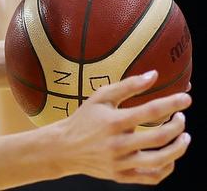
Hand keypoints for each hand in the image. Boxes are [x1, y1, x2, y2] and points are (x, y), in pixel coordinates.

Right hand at [56, 71, 190, 184]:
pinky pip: (153, 177)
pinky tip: (170, 157)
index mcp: (114, 122)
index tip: (186, 99)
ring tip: (184, 137)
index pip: (150, 111)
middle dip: (178, 126)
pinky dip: (167, 168)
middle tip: (181, 118)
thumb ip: (127, 85)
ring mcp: (121, 163)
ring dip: (179, 148)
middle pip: (160, 137)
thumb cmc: (84, 119)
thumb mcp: (100, 98)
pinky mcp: (122, 176)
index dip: (172, 104)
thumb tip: (153, 75)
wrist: (64, 148)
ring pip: (161, 160)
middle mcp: (118, 144)